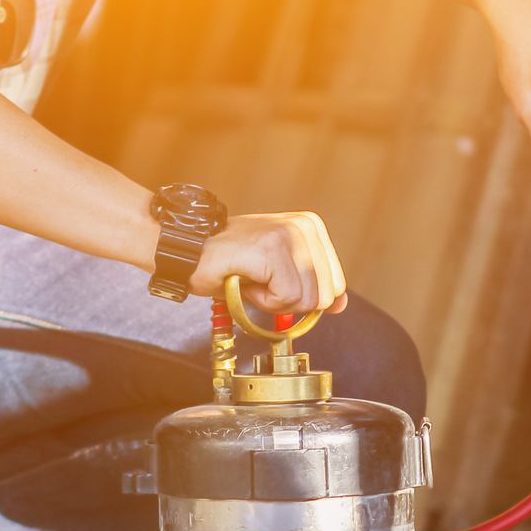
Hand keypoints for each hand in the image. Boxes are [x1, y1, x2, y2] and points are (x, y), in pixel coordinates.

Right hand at [191, 212, 348, 314]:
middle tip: (260, 280)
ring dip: (274, 301)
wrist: (188, 253)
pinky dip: (262, 300)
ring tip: (251, 278)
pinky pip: (286, 298)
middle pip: (326, 296)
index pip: (336, 285)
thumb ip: (313, 286)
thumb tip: (341, 304)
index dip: (304, 296)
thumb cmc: (232, 264)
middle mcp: (306, 226)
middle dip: (291, 301)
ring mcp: (290, 234)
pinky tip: (245, 279)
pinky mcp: (273, 248)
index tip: (274, 279)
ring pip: (307, 300)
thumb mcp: (281, 275)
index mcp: (312, 227)